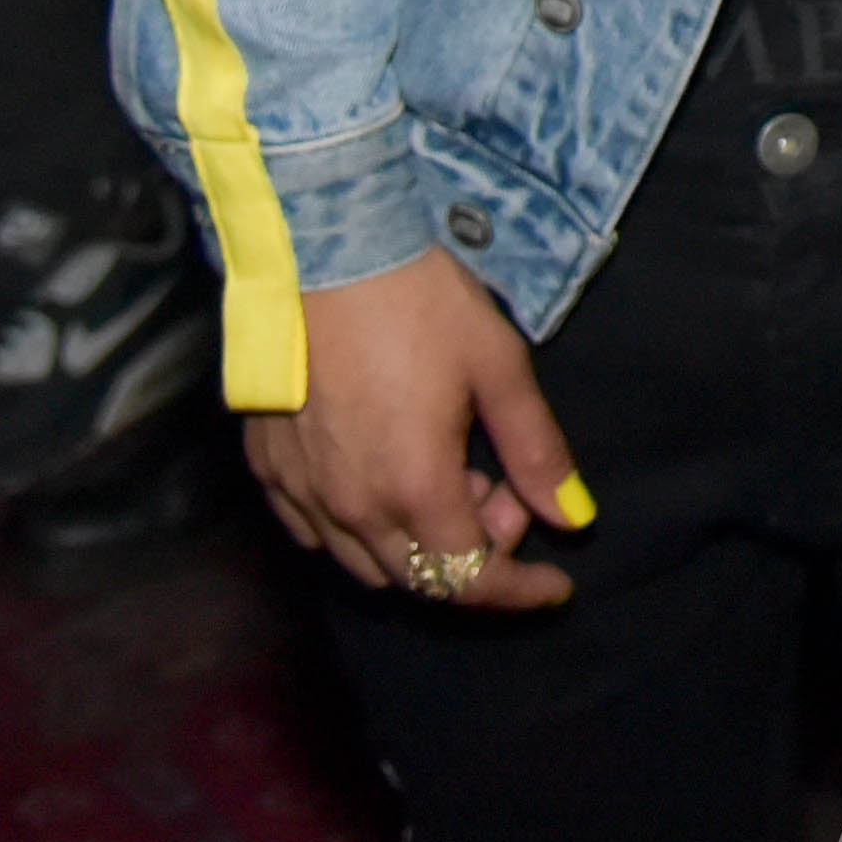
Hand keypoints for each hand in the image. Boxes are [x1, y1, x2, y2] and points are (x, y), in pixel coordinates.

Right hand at [244, 249, 591, 610]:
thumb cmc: (419, 301)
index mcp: (414, 488)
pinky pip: (315, 532)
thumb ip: (537, 452)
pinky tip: (390, 478)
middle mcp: (349, 506)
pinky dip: (362, 528)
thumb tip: (573, 518)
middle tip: (506, 492)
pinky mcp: (268, 467)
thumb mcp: (500, 368)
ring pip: (364, 564)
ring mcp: (300, 491)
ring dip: (419, 544)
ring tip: (453, 475)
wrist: (323, 250)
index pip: (471, 579)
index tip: (556, 585)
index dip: (519, 592)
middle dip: (477, 559)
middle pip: (418, 580)